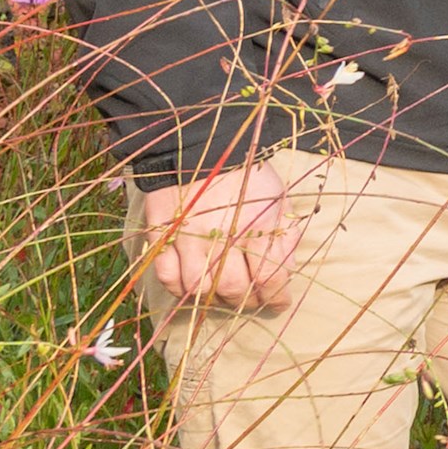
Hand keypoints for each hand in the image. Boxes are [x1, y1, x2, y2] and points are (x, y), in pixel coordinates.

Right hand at [140, 162, 297, 305]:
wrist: (199, 146)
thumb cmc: (247, 173)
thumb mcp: (278, 198)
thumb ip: (285, 235)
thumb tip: (286, 270)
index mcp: (257, 225)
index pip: (269, 279)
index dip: (277, 298)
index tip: (279, 302)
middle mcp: (221, 236)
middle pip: (233, 289)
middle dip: (246, 302)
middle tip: (251, 300)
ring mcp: (187, 237)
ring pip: (198, 289)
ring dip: (214, 299)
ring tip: (223, 294)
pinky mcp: (161, 235)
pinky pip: (166, 275)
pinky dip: (179, 288)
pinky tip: (191, 286)